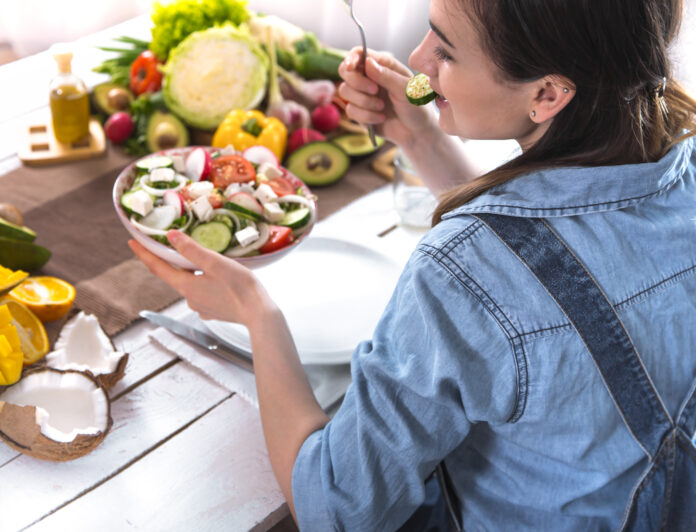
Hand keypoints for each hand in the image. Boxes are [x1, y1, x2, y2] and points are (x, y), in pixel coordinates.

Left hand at [129, 231, 274, 326]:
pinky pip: (203, 293)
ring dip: (192, 272)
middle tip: (170, 245)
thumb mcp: (215, 262)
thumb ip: (191, 249)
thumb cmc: (240, 287)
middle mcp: (190, 299)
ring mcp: (201, 307)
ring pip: (191, 284)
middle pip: (174, 275)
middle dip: (171, 261)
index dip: (144, 254)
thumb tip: (171, 236)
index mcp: (186, 286)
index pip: (158, 267)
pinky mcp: (213, 311)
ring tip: (204, 261)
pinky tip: (217, 279)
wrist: (259, 313)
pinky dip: (205, 283)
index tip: (131, 242)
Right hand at [338, 47, 438, 148]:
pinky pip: (351, 111)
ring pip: (345, 91)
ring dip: (364, 101)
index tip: (351, 67)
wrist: (416, 132)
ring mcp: (363, 95)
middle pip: (345, 71)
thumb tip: (367, 62)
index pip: (358, 54)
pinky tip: (381, 118)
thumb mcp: (406, 90)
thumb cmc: (416, 106)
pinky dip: (366, 116)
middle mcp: (369, 78)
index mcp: (382, 65)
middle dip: (357, 82)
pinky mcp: (359, 112)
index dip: (351, 58)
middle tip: (375, 91)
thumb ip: (387, 76)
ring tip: (382, 107)